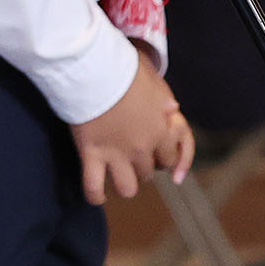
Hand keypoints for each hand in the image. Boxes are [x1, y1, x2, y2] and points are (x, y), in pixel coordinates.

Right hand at [70, 50, 193, 203]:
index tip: (161, 158)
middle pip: (148, 173)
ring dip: (124, 184)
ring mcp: (116, 155)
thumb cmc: (125, 70)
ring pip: (128, 188)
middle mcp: (142, 148)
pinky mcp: (92, 155)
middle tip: (131, 154)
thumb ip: (165, 101)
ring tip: (117, 175)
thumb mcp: (155, 82)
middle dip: (143, 166)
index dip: (167, 158)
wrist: (95, 69)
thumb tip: (173, 110)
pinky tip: (97, 196)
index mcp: (160, 130)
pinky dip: (95, 196)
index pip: (172, 158)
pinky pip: (94, 187)